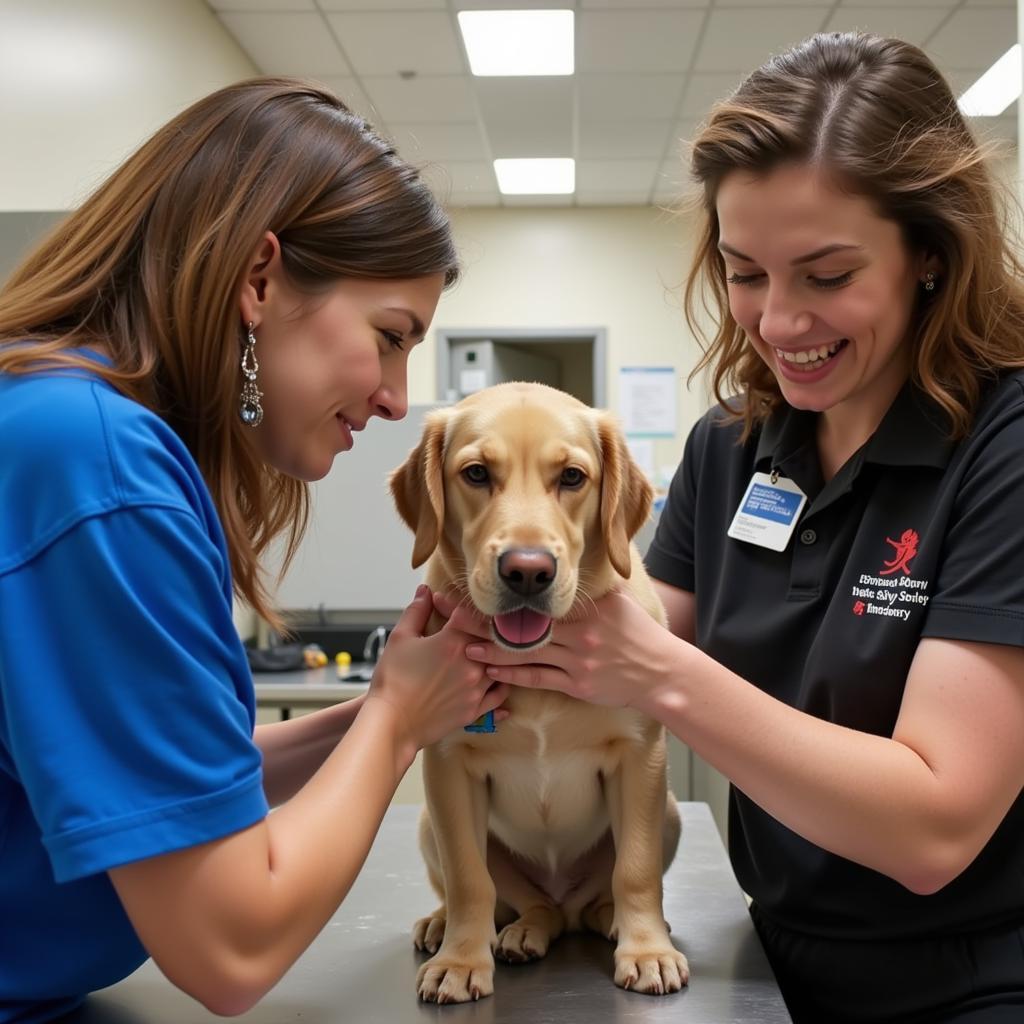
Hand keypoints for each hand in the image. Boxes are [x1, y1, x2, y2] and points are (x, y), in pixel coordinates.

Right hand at [365, 586, 508, 751]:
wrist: (391, 723)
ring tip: (494, 651)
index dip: (458, 606)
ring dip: (498, 657)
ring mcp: (476, 688)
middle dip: (484, 630)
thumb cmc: (392, 680)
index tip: (446, 605)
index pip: (469, 614)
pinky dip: (502, 685)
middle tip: (479, 626)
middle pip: (492, 639)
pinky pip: (500, 695)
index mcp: (453, 642)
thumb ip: (416, 611)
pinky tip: (499, 679)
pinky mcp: (475, 709)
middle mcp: (471, 664)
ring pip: (502, 666)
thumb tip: (425, 591)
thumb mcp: (400, 638)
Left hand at [437, 588, 677, 711]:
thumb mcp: (619, 601)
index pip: (537, 598)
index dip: (503, 594)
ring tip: (461, 646)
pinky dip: (511, 675)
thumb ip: (594, 585)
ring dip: (490, 650)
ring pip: (525, 653)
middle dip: (484, 620)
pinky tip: (490, 670)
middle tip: (453, 614)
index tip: (475, 586)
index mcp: (587, 607)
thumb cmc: (639, 635)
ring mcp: (576, 660)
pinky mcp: (576, 684)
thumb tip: (573, 564)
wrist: (661, 672)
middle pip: (523, 624)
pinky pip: (537, 678)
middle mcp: (579, 631)